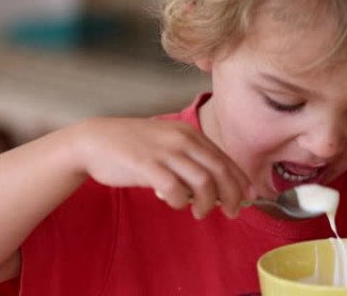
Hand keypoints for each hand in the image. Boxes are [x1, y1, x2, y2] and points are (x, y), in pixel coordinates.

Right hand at [69, 117, 254, 218]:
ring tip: (201, 212)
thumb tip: (216, 185)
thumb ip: (191, 160)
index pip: (225, 159)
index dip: (241, 181)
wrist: (95, 140)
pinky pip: (175, 188)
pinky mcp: (147, 165)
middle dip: (232, 195)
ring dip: (208, 202)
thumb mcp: (168, 144)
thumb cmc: (134, 146)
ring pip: (203, 182)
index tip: (251, 197)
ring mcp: (165, 151)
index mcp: (190, 134)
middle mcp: (182, 139)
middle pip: (220, 171)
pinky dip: (181, 201)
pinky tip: (176, 203)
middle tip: (233, 212)